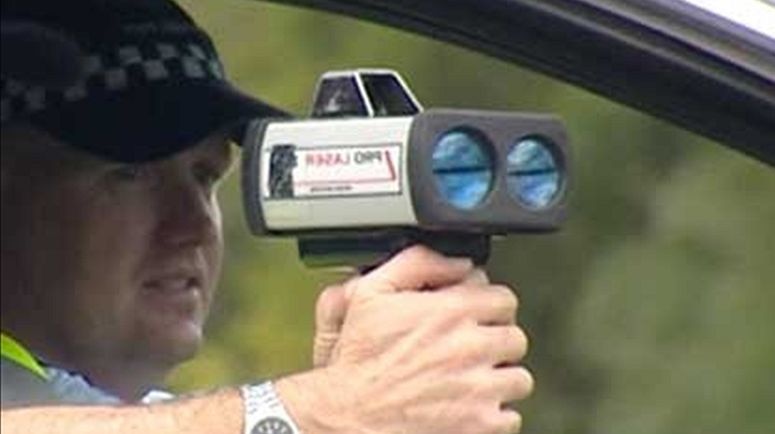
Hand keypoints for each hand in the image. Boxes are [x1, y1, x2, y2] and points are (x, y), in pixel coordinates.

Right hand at [290, 245, 533, 433]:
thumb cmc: (359, 358)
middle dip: (495, 342)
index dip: (488, 307)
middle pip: (515, 337)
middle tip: (470, 350)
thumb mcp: (373, 293)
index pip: (504, 299)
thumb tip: (459, 262)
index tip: (473, 318)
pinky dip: (494, 414)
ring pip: (519, 377)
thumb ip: (419, 263)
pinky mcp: (480, 423)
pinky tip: (468, 407)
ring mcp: (479, 388)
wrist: (350, 415)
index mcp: (451, 311)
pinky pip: (511, 416)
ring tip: (471, 380)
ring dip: (498, 378)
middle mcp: (471, 347)